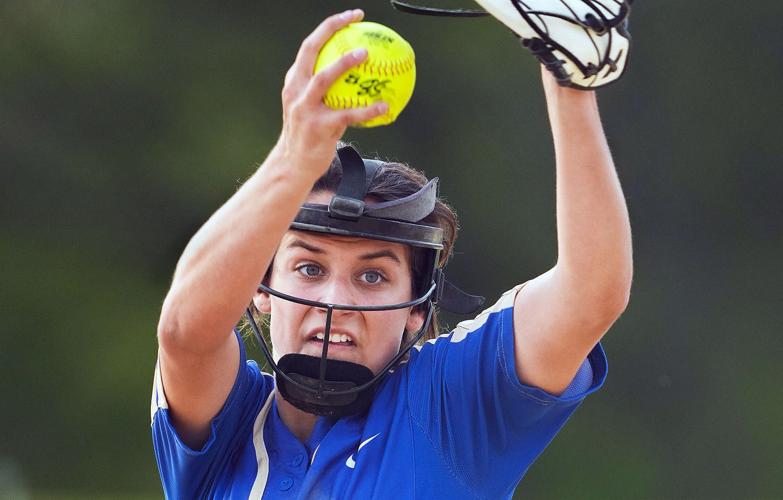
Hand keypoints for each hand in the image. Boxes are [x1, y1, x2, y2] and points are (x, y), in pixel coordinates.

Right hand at [274, 9, 388, 178]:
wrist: (292, 165)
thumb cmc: (307, 135)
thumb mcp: (309, 107)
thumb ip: (324, 90)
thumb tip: (356, 76)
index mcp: (294, 82)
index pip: (309, 46)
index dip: (329, 26)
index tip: (352, 16)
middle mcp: (296, 91)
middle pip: (310, 50)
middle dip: (331, 29)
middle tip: (356, 20)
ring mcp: (306, 109)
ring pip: (324, 78)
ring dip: (345, 63)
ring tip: (366, 53)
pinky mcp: (320, 128)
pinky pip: (348, 115)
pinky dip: (367, 110)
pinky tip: (385, 106)